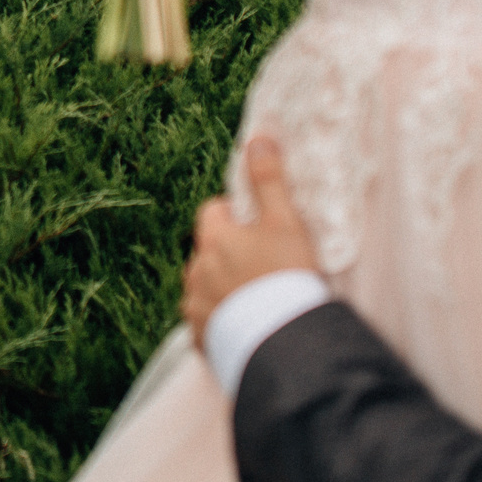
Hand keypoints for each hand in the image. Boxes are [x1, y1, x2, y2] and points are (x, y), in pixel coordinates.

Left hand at [182, 138, 321, 341]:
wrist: (285, 342)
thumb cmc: (287, 277)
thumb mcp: (285, 223)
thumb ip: (269, 181)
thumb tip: (258, 139)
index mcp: (213, 239)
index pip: (212, 212)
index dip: (235, 217)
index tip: (258, 231)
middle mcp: (196, 270)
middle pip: (207, 251)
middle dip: (227, 254)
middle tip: (262, 268)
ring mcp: (194, 305)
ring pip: (204, 286)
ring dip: (221, 288)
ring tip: (256, 300)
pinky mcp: (199, 337)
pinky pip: (205, 321)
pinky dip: (220, 319)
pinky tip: (247, 325)